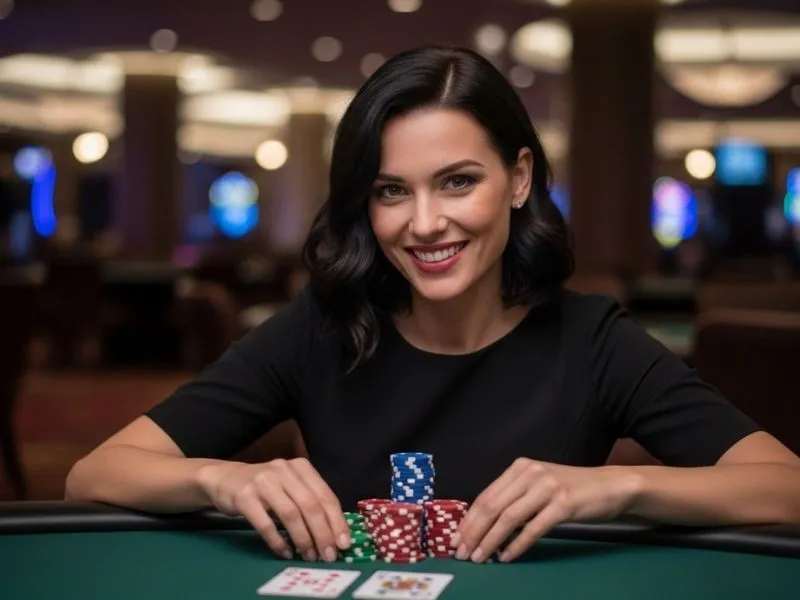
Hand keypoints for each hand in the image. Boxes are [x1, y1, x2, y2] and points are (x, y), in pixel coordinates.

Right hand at [197, 458, 350, 562]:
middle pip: (310, 505)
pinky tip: (285, 552)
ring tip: (309, 556)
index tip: (344, 543)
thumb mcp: (290, 485)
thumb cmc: (265, 486)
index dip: (337, 521)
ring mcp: (263, 482)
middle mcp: (284, 470)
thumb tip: (334, 532)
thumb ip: (310, 501)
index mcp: (301, 467)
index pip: (325, 495)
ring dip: (303, 539)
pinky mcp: (245, 496)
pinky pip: (265, 523)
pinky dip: (278, 541)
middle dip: (323, 533)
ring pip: (291, 514)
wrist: (225, 478)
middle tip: (328, 555)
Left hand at [452, 458, 641, 562]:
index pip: (486, 496)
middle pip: (492, 506)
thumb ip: (514, 498)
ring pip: (508, 517)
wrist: (610, 486)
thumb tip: (483, 525)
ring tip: (480, 558)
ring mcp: (546, 487)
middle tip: (463, 553)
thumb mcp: (538, 486)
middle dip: (474, 532)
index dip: (469, 520)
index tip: (456, 539)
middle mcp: (530, 473)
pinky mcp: (563, 504)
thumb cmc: (572, 490)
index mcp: (519, 468)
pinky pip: (533, 528)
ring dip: (491, 541)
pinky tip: (507, 557)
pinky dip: (517, 545)